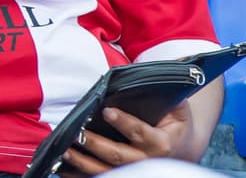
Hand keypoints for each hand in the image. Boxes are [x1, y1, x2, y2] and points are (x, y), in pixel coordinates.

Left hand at [60, 102, 192, 174]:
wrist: (182, 147)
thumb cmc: (174, 122)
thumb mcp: (177, 107)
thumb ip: (164, 94)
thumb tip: (148, 77)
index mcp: (162, 143)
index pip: (140, 132)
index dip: (124, 122)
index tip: (107, 111)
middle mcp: (147, 161)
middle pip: (118, 155)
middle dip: (95, 144)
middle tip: (77, 133)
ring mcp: (135, 172)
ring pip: (107, 171)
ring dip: (83, 162)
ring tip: (65, 150)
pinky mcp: (125, 176)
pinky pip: (101, 177)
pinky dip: (80, 175)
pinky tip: (63, 168)